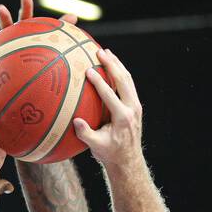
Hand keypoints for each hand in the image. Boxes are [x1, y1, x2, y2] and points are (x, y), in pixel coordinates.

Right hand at [0, 0, 76, 74]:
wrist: (18, 72)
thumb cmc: (34, 54)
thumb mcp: (48, 41)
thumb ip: (59, 29)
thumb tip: (75, 18)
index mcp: (23, 32)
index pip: (25, 16)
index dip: (25, 5)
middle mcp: (9, 37)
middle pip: (6, 24)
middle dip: (3, 17)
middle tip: (1, 8)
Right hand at [73, 48, 142, 169]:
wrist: (128, 160)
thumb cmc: (110, 154)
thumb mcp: (96, 146)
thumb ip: (86, 134)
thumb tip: (76, 121)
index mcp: (123, 117)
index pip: (110, 94)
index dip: (99, 81)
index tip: (88, 70)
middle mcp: (132, 109)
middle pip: (123, 80)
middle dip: (111, 64)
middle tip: (99, 51)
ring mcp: (136, 106)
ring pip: (128, 79)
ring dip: (117, 64)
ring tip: (106, 52)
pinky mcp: (135, 105)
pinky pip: (129, 84)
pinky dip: (120, 73)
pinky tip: (112, 65)